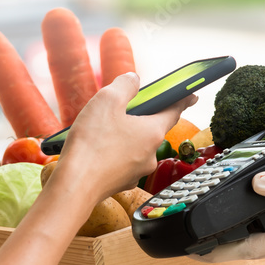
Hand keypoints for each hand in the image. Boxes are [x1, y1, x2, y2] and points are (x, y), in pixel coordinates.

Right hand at [58, 72, 197, 202]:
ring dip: (125, 136)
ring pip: (136, 147)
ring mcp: (137, 171)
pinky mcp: (121, 182)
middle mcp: (150, 154)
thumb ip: (125, 85)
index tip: (190, 95)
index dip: (182, 100)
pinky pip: (122, 162)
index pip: (174, 111)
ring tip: (101, 130)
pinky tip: (97, 149)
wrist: (74, 186)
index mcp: (152, 132)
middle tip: (123, 109)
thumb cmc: (92, 144)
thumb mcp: (107, 100)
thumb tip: (133, 79)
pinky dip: (114, 153)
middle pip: (152, 129)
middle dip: (141, 118)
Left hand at [192, 155, 264, 261]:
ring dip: (240, 235)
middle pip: (251, 248)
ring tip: (215, 222)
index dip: (215, 251)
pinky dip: (260, 225)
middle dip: (222, 243)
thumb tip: (256, 185)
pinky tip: (251, 210)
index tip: (190, 251)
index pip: (246, 250)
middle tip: (193, 234)